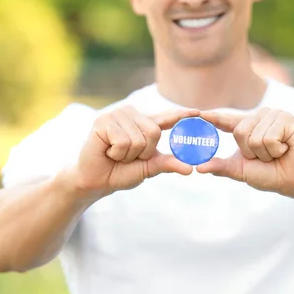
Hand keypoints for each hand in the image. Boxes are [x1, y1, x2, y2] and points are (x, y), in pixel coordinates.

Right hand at [73, 106, 198, 198]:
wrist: (95, 181)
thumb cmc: (120, 172)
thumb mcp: (148, 168)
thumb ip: (167, 164)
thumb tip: (190, 169)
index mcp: (143, 123)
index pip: (166, 117)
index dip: (181, 115)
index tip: (198, 112)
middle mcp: (130, 114)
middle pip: (154, 132)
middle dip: (143, 152)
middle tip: (126, 156)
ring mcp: (116, 115)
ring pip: (139, 138)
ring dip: (128, 155)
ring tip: (115, 154)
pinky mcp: (103, 121)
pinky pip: (123, 141)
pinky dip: (117, 153)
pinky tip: (106, 151)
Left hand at [197, 109, 293, 196]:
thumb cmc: (270, 174)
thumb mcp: (241, 171)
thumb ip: (221, 166)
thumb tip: (199, 168)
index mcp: (247, 126)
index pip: (226, 120)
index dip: (214, 117)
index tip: (199, 114)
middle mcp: (259, 117)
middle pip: (240, 132)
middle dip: (251, 152)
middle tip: (266, 156)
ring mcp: (274, 115)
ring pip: (255, 136)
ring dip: (265, 153)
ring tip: (277, 153)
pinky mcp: (287, 118)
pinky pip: (269, 137)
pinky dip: (276, 150)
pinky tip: (285, 149)